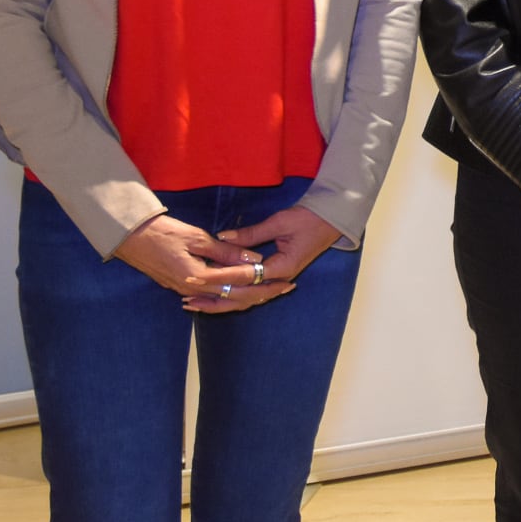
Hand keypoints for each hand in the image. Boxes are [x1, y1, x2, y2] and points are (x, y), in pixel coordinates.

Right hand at [113, 213, 295, 313]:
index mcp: (199, 277)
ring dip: (248, 297)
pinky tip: (242, 291)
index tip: (287, 282)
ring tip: (272, 291)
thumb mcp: (198, 238)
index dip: (265, 285)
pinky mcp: (180, 286)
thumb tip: (255, 260)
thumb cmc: (164, 233)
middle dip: (263, 294)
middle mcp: (193, 289)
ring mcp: (184, 290)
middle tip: (287, 289)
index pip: (240, 286)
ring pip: (223, 300)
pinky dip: (229, 296)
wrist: (131, 238)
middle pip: (235, 299)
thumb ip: (227, 252)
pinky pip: (210, 297)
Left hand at [197, 205, 340, 312]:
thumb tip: (222, 238)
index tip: (195, 277)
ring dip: (221, 302)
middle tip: (187, 298)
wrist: (333, 219)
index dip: (218, 276)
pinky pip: (251, 292)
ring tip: (195, 303)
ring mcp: (279, 280)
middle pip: (242, 297)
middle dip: (214, 297)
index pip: (243, 276)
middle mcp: (280, 279)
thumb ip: (250, 234)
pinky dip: (233, 295)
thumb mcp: (280, 222)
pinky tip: (216, 296)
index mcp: (282, 267)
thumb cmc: (310, 218)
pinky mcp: (276, 276)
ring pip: (246, 299)